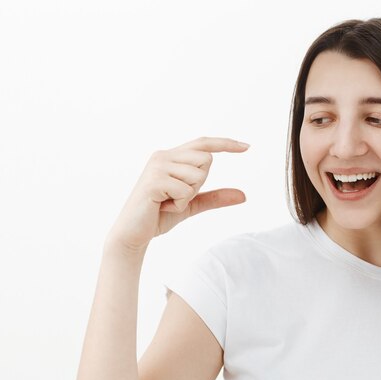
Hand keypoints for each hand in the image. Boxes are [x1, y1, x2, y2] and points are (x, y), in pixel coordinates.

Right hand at [105, 137, 249, 251]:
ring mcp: (157, 166)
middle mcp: (163, 156)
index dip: (226, 143)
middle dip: (200, 183)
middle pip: (206, 159)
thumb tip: (244, 195)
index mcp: (170, 157)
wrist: (133, 234)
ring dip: (188, 196)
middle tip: (177, 197)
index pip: (203, 143)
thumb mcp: (191, 204)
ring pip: (198, 175)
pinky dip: (180, 204)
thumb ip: (215, 197)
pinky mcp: (154, 180)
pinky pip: (186, 190)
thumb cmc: (158, 216)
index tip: (247, 147)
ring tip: (168, 203)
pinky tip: (162, 207)